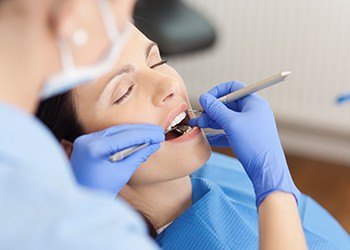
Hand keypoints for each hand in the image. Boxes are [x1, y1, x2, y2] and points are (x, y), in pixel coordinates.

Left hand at [70, 124, 164, 194]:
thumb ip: (138, 155)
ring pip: (114, 131)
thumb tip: (154, 144)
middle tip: (158, 132)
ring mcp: (84, 140)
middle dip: (140, 131)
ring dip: (132, 132)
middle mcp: (87, 140)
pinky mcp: (85, 143)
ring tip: (150, 133)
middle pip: (119, 130)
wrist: (79, 202)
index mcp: (95, 148)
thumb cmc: (101, 191)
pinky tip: (136, 137)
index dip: (145, 134)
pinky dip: (122, 136)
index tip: (160, 135)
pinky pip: (107, 136)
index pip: (126, 136)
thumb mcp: (122, 173)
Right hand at [189, 81, 299, 206]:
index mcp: (253, 102)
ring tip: (197, 127)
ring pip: (227, 118)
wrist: (266, 170)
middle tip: (198, 118)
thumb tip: (204, 97)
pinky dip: (217, 133)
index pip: (233, 87)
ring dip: (211, 121)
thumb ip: (216, 109)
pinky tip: (206, 138)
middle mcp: (253, 111)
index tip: (205, 100)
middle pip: (228, 104)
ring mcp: (250, 125)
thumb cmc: (253, 144)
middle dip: (211, 110)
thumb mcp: (232, 123)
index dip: (217, 92)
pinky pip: (229, 131)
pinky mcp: (246, 138)